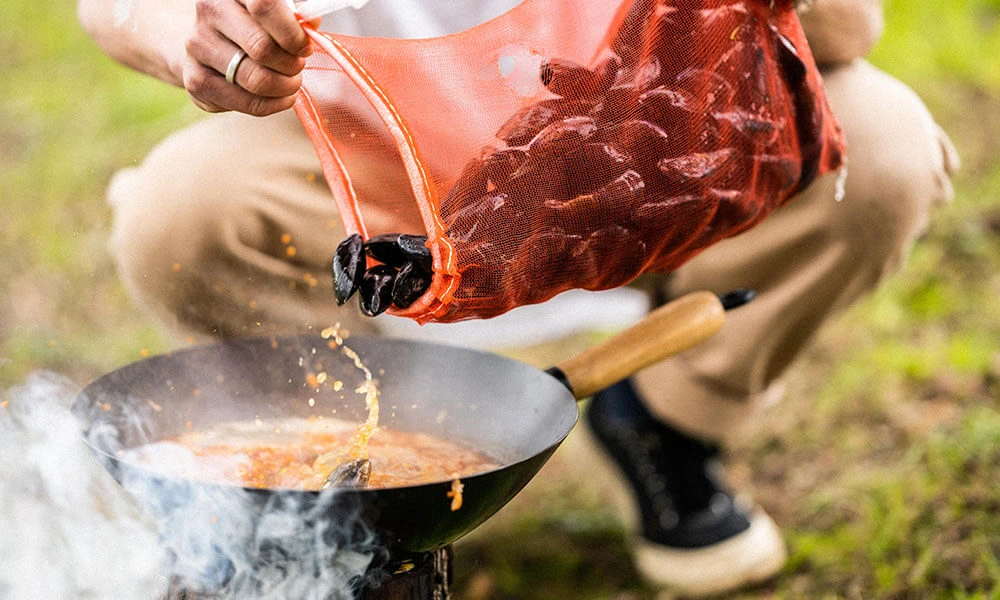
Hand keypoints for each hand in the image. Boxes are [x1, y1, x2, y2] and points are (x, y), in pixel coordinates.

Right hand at [182, 0, 313, 115]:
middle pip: (262, 48)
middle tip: (298, 66)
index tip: (304, 47)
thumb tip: (312, 22)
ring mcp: (198, 46)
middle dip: (291, 65)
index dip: (292, 32)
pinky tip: (280, 97)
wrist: (210, 43)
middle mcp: (209, 12)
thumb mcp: (276, 10)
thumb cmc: (254, 24)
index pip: (265, 6)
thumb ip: (296, 13)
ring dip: (285, 87)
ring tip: (291, 83)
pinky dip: (272, 105)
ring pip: (255, 79)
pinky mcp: (196, 80)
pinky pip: (246, 103)